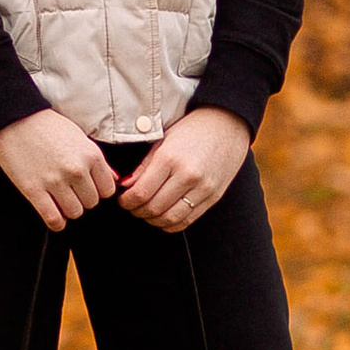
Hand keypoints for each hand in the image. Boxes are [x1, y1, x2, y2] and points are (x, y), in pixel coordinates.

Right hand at [0, 109, 118, 230]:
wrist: (15, 118)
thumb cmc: (47, 126)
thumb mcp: (80, 137)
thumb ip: (98, 161)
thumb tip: (113, 179)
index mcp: (91, 155)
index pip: (107, 190)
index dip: (97, 191)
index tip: (87, 188)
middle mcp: (76, 170)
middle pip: (91, 203)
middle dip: (82, 199)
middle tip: (70, 191)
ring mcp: (55, 181)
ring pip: (74, 213)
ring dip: (68, 209)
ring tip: (59, 200)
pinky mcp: (34, 190)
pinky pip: (53, 218)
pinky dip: (56, 222)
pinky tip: (53, 215)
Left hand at [116, 107, 250, 232]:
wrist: (227, 125)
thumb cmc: (191, 130)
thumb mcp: (162, 141)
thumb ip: (143, 167)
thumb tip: (126, 187)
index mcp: (169, 158)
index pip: (141, 193)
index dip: (126, 201)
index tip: (122, 200)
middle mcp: (187, 175)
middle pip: (154, 208)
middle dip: (137, 211)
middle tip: (132, 207)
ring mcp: (203, 188)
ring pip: (170, 218)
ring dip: (153, 220)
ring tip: (146, 212)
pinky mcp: (214, 196)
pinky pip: (188, 220)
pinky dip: (171, 224)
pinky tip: (163, 217)